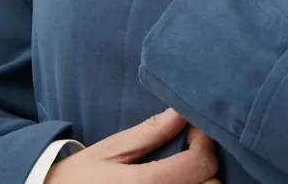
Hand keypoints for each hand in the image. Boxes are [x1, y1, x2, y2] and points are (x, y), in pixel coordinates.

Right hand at [44, 108, 219, 183]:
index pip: (198, 164)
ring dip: (202, 179)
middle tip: (192, 145)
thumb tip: (180, 111)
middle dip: (206, 162)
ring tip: (187, 164)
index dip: (204, 141)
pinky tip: (180, 179)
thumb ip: (149, 132)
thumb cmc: (81, 177)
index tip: (194, 127)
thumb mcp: (111, 150)